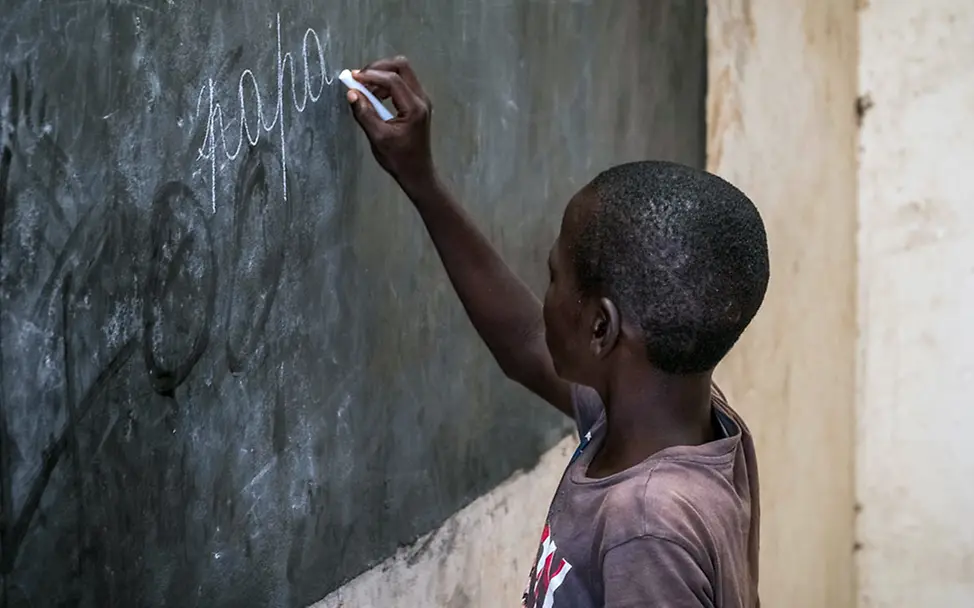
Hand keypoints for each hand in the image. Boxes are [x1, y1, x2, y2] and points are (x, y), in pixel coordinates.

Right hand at [346, 56, 434, 189]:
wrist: (417, 172)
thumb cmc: (399, 159)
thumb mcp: (378, 138)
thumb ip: (364, 113)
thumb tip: (352, 93)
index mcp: (414, 108)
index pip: (393, 80)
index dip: (371, 75)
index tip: (353, 78)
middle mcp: (421, 99)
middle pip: (402, 66)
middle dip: (378, 68)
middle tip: (360, 78)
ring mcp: (421, 100)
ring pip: (402, 72)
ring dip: (382, 75)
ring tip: (365, 89)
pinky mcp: (417, 103)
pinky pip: (402, 83)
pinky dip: (387, 84)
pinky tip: (375, 96)